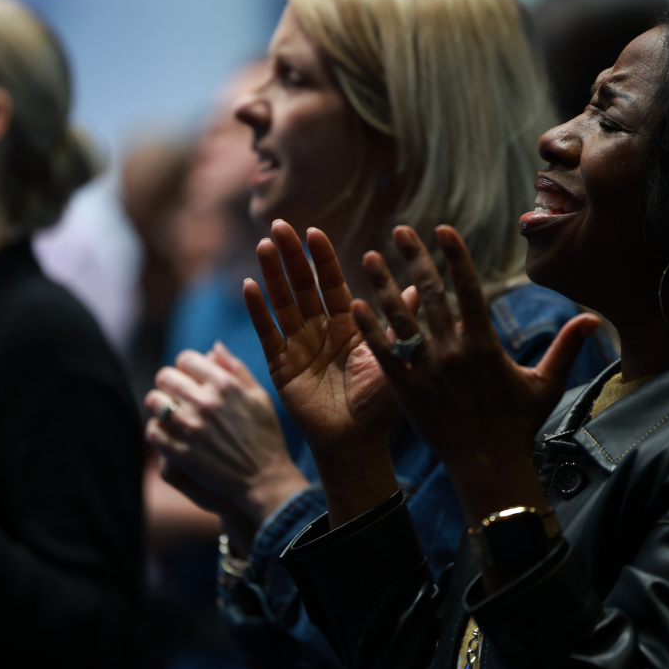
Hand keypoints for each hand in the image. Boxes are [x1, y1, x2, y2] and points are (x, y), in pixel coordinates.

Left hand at [145, 342, 307, 534]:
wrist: (265, 480)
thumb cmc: (266, 437)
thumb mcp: (260, 397)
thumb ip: (236, 369)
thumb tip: (213, 347)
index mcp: (225, 384)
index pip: (186, 359)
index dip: (186, 367)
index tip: (190, 378)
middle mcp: (205, 402)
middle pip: (165, 377)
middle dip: (169, 383)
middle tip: (177, 395)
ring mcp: (191, 428)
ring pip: (154, 401)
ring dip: (160, 405)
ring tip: (171, 414)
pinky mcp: (180, 453)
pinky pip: (153, 431)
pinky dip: (157, 430)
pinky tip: (169, 434)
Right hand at [243, 220, 412, 525]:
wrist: (357, 444)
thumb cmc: (380, 406)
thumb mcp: (394, 359)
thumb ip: (401, 324)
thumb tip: (419, 287)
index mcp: (348, 325)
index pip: (331, 283)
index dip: (321, 258)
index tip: (313, 231)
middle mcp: (320, 330)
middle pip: (302, 286)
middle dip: (290, 256)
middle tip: (279, 225)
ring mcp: (297, 346)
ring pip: (282, 303)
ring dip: (272, 275)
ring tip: (264, 246)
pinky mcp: (280, 366)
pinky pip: (267, 334)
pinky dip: (258, 311)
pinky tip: (249, 287)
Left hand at [351, 225, 600, 523]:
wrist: (488, 467)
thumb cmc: (518, 426)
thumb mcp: (546, 385)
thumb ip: (566, 348)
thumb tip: (594, 319)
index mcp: (484, 346)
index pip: (467, 289)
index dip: (455, 257)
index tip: (442, 229)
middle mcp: (453, 353)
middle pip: (431, 294)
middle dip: (414, 258)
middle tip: (400, 230)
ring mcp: (427, 371)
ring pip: (402, 319)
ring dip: (384, 285)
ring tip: (370, 256)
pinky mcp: (407, 390)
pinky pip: (386, 353)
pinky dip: (371, 329)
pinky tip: (357, 304)